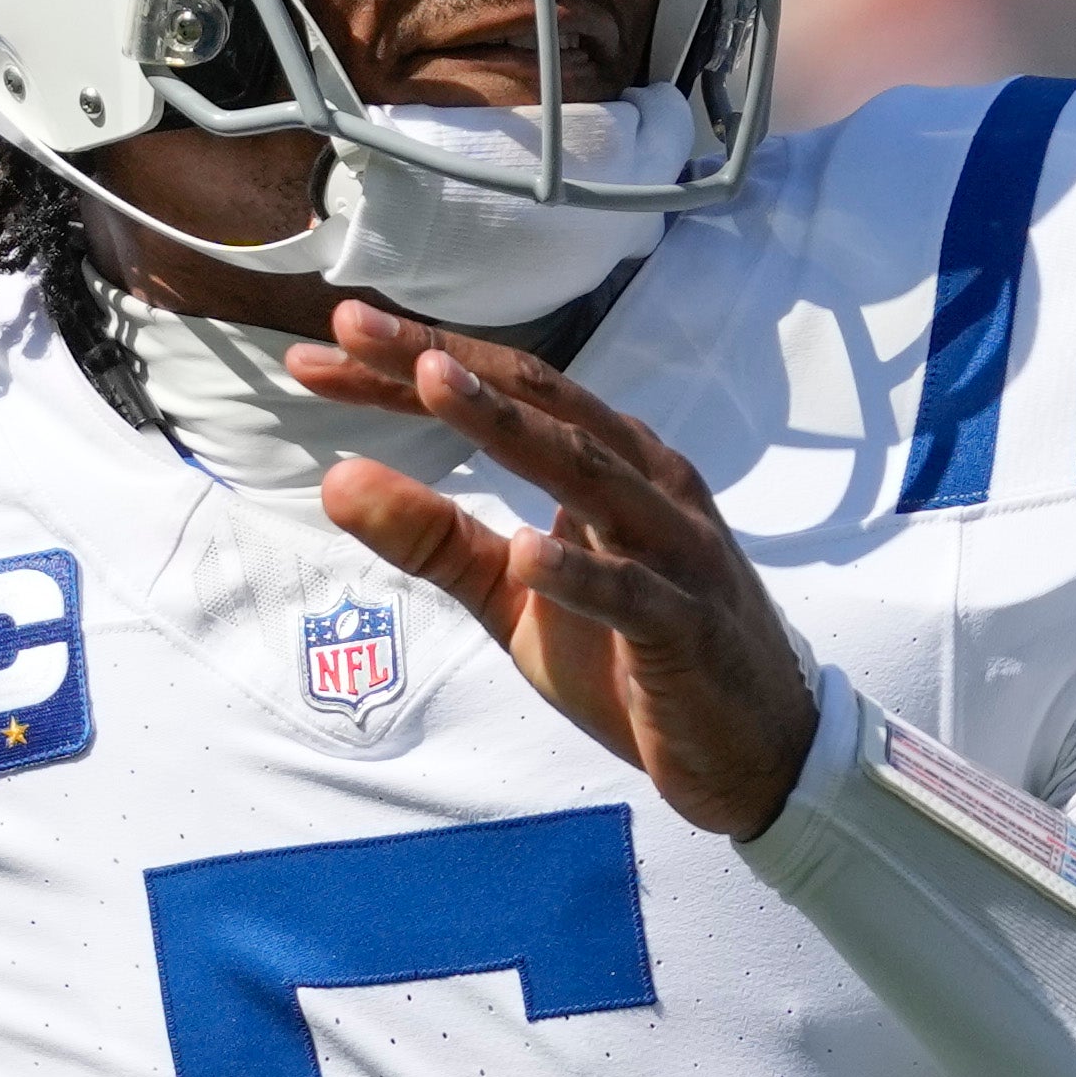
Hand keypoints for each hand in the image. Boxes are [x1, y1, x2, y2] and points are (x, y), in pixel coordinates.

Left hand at [299, 300, 818, 837]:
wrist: (755, 748)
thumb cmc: (633, 658)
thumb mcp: (513, 596)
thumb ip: (433, 538)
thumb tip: (334, 479)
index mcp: (607, 463)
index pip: (501, 397)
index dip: (409, 371)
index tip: (320, 353)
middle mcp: (645, 484)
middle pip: (541, 403)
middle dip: (447, 363)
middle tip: (358, 328)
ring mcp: (673, 551)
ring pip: (588, 473)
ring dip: (511, 429)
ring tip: (437, 387)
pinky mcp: (687, 629)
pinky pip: (632, 594)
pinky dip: (581, 574)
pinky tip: (527, 557)